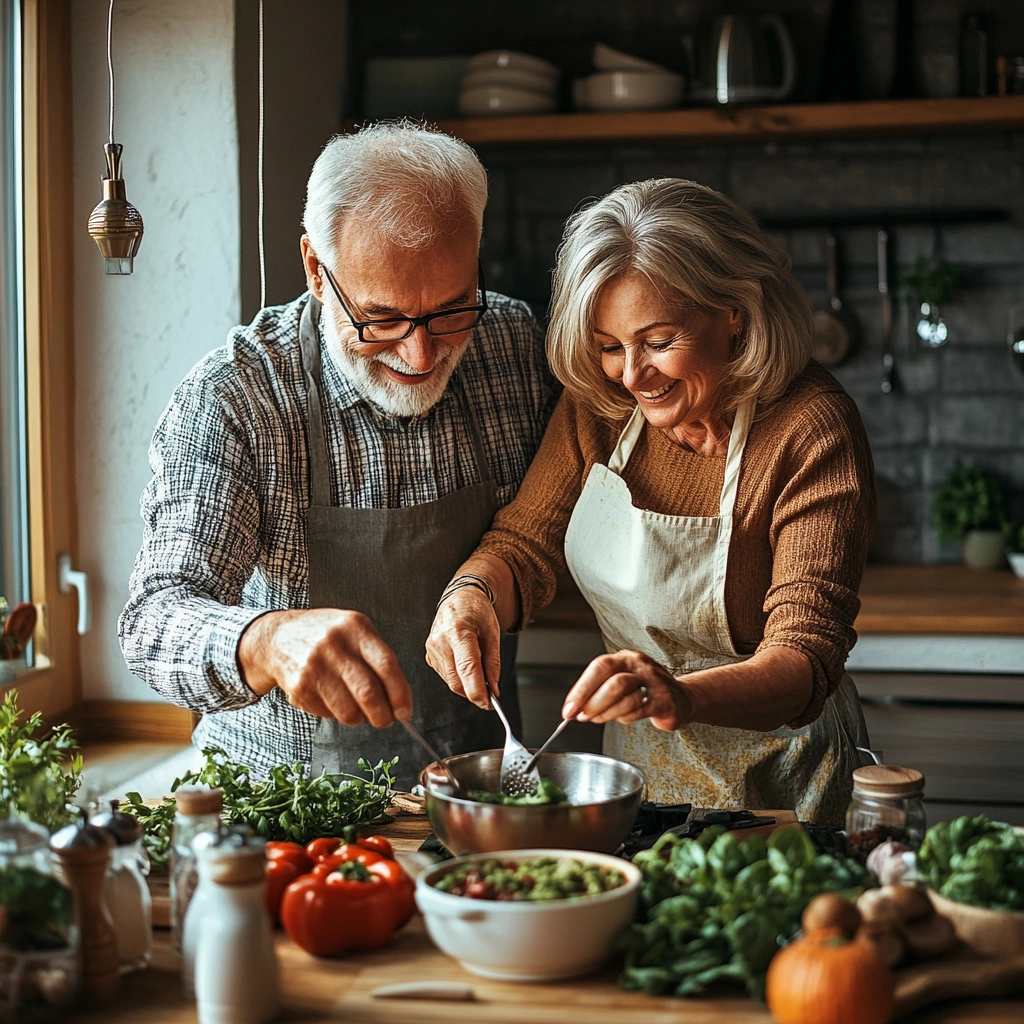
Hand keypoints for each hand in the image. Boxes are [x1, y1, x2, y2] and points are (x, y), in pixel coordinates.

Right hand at [238, 609, 412, 726]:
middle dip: (383, 715)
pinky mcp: (299, 687)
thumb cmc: (325, 636)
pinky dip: (336, 715)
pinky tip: (332, 699)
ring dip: (360, 718)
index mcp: (355, 628)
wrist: (278, 637)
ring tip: (358, 710)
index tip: (405, 711)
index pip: (386, 665)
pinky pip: (328, 714)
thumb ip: (377, 658)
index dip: (400, 693)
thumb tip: (399, 698)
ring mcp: (314, 667)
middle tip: (385, 720)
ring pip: (348, 710)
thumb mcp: (354, 630)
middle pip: (368, 693)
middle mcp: (334, 645)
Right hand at [425, 587, 499, 709]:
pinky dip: (458, 678)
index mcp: (459, 631)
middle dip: (474, 691)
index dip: (477, 690)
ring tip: (479, 671)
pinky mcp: (429, 655)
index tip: (488, 703)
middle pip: (457, 681)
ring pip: (451, 682)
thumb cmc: (477, 611)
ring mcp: (432, 649)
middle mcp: (441, 641)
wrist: (459, 598)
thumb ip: (493, 663)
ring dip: (467, 685)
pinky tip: (465, 665)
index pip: (467, 668)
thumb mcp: (493, 633)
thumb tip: (493, 689)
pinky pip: (445, 676)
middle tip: (490, 694)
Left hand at [561, 650, 691, 731]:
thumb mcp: (621, 681)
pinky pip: (640, 710)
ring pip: (626, 697)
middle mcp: (639, 665)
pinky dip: (626, 718)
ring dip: (607, 713)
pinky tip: (622, 718)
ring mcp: (654, 682)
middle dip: (592, 702)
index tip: (569, 708)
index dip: (581, 689)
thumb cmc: (644, 689)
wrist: (680, 697)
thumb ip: (598, 691)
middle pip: (612, 682)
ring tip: (600, 718)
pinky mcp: (664, 700)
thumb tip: (575, 707)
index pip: (599, 667)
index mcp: (624, 658)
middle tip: (581, 717)